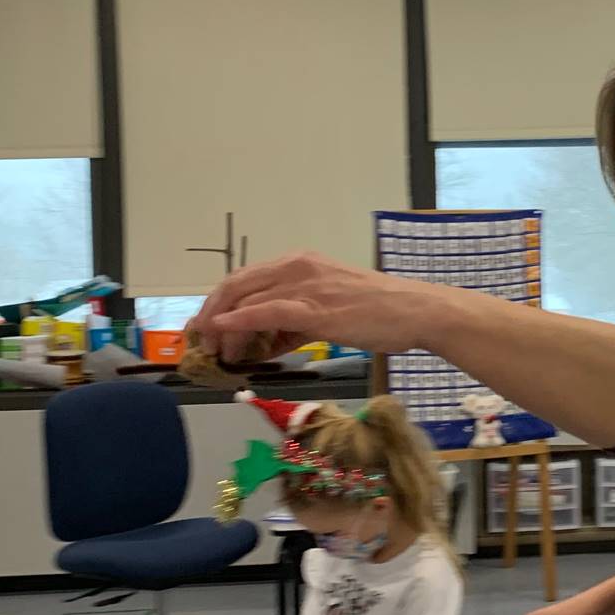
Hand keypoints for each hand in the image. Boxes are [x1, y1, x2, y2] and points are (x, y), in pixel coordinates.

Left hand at [189, 252, 441, 362]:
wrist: (415, 311)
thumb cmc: (379, 314)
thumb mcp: (328, 314)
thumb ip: (293, 325)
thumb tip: (263, 345)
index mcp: (300, 263)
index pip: (246, 278)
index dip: (219, 302)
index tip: (205, 326)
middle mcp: (298, 266)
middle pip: (236, 284)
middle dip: (211, 313)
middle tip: (199, 341)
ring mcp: (306, 285)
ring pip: (248, 299)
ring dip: (223, 326)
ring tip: (214, 351)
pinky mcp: (316, 307)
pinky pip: (268, 311)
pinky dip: (241, 320)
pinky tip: (225, 331)